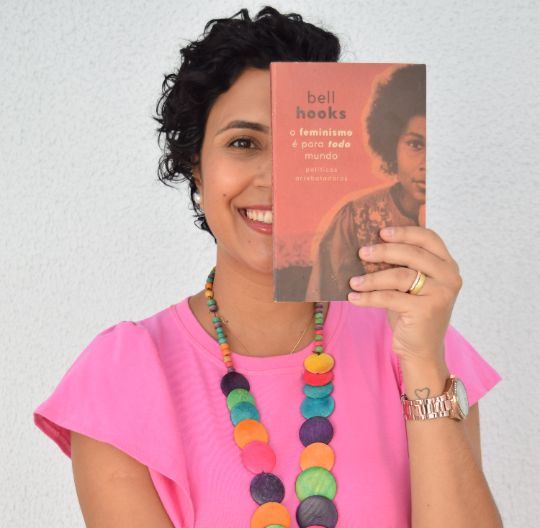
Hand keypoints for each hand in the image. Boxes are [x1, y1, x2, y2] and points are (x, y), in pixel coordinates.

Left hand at [347, 226, 462, 365]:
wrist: (421, 350)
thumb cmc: (412, 313)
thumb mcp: (411, 285)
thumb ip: (402, 266)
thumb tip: (370, 246)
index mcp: (447, 265)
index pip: (428, 238)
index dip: (405, 232)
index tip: (381, 232)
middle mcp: (449, 277)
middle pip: (413, 254)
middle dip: (384, 251)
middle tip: (362, 252)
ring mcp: (440, 294)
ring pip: (400, 276)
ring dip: (372, 277)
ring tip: (353, 280)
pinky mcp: (426, 310)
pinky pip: (390, 297)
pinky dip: (369, 297)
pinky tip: (354, 297)